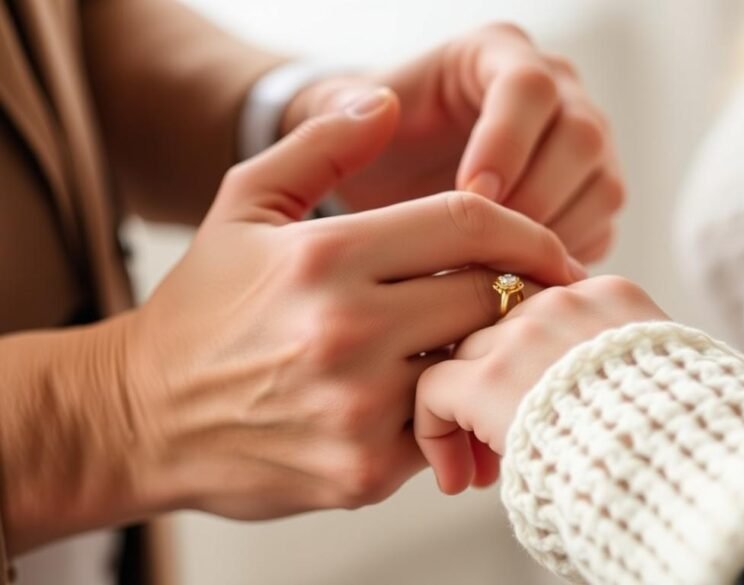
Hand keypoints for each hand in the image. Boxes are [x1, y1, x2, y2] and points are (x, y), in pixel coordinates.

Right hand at [120, 90, 583, 519]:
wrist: (142, 418)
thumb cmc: (204, 307)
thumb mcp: (245, 205)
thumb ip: (320, 144)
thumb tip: (387, 105)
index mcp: (327, 255)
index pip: (471, 224)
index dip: (529, 232)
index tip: (554, 248)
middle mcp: (346, 330)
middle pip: (491, 296)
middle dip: (518, 293)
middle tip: (526, 298)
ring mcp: (358, 407)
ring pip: (476, 366)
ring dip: (487, 353)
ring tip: (480, 345)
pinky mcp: (363, 471)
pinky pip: (447, 430)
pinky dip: (451, 411)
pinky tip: (434, 395)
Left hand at [282, 23, 624, 262]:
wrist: (401, 178)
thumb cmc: (372, 144)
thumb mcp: (341, 121)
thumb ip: (338, 115)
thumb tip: (376, 109)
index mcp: (497, 54)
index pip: (528, 87)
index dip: (505, 143)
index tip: (469, 194)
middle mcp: (558, 90)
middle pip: (582, 136)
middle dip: (534, 197)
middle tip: (486, 248)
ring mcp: (584, 145)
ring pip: (603, 185)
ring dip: (555, 235)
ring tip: (500, 272)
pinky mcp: (592, 195)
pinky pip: (603, 227)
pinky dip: (567, 260)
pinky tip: (519, 285)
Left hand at [414, 276, 668, 493]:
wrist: (687, 471)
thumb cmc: (689, 443)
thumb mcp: (672, 379)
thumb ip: (625, 361)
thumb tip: (601, 392)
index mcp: (613, 296)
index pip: (546, 309)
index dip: (533, 359)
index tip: (543, 407)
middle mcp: (564, 301)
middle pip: (502, 327)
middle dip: (496, 384)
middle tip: (499, 443)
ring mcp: (524, 334)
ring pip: (464, 354)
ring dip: (464, 412)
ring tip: (478, 468)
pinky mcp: (489, 379)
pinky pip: (434, 389)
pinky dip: (436, 432)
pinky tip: (458, 477)